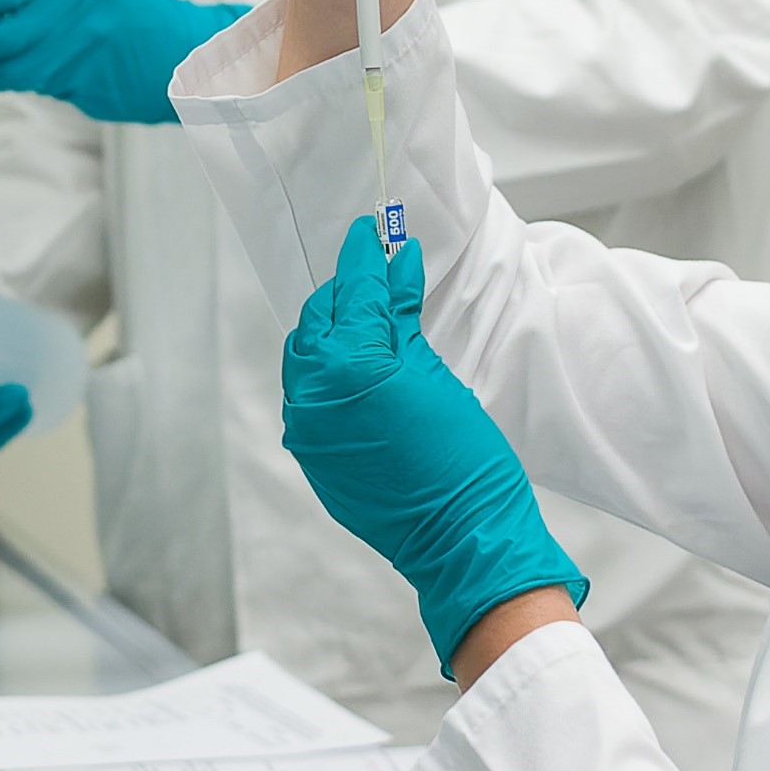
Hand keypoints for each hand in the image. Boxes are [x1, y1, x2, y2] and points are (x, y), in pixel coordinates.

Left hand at [276, 218, 580, 669]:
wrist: (462, 538)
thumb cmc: (464, 458)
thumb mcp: (435, 374)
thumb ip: (403, 317)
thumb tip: (397, 265)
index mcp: (346, 364)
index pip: (354, 292)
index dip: (365, 257)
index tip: (371, 233)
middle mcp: (311, 393)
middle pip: (319, 320)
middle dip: (347, 295)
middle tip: (377, 275)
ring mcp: (305, 428)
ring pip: (305, 358)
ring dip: (332, 334)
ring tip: (369, 320)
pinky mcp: (311, 455)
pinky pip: (308, 397)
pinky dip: (328, 375)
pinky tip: (360, 369)